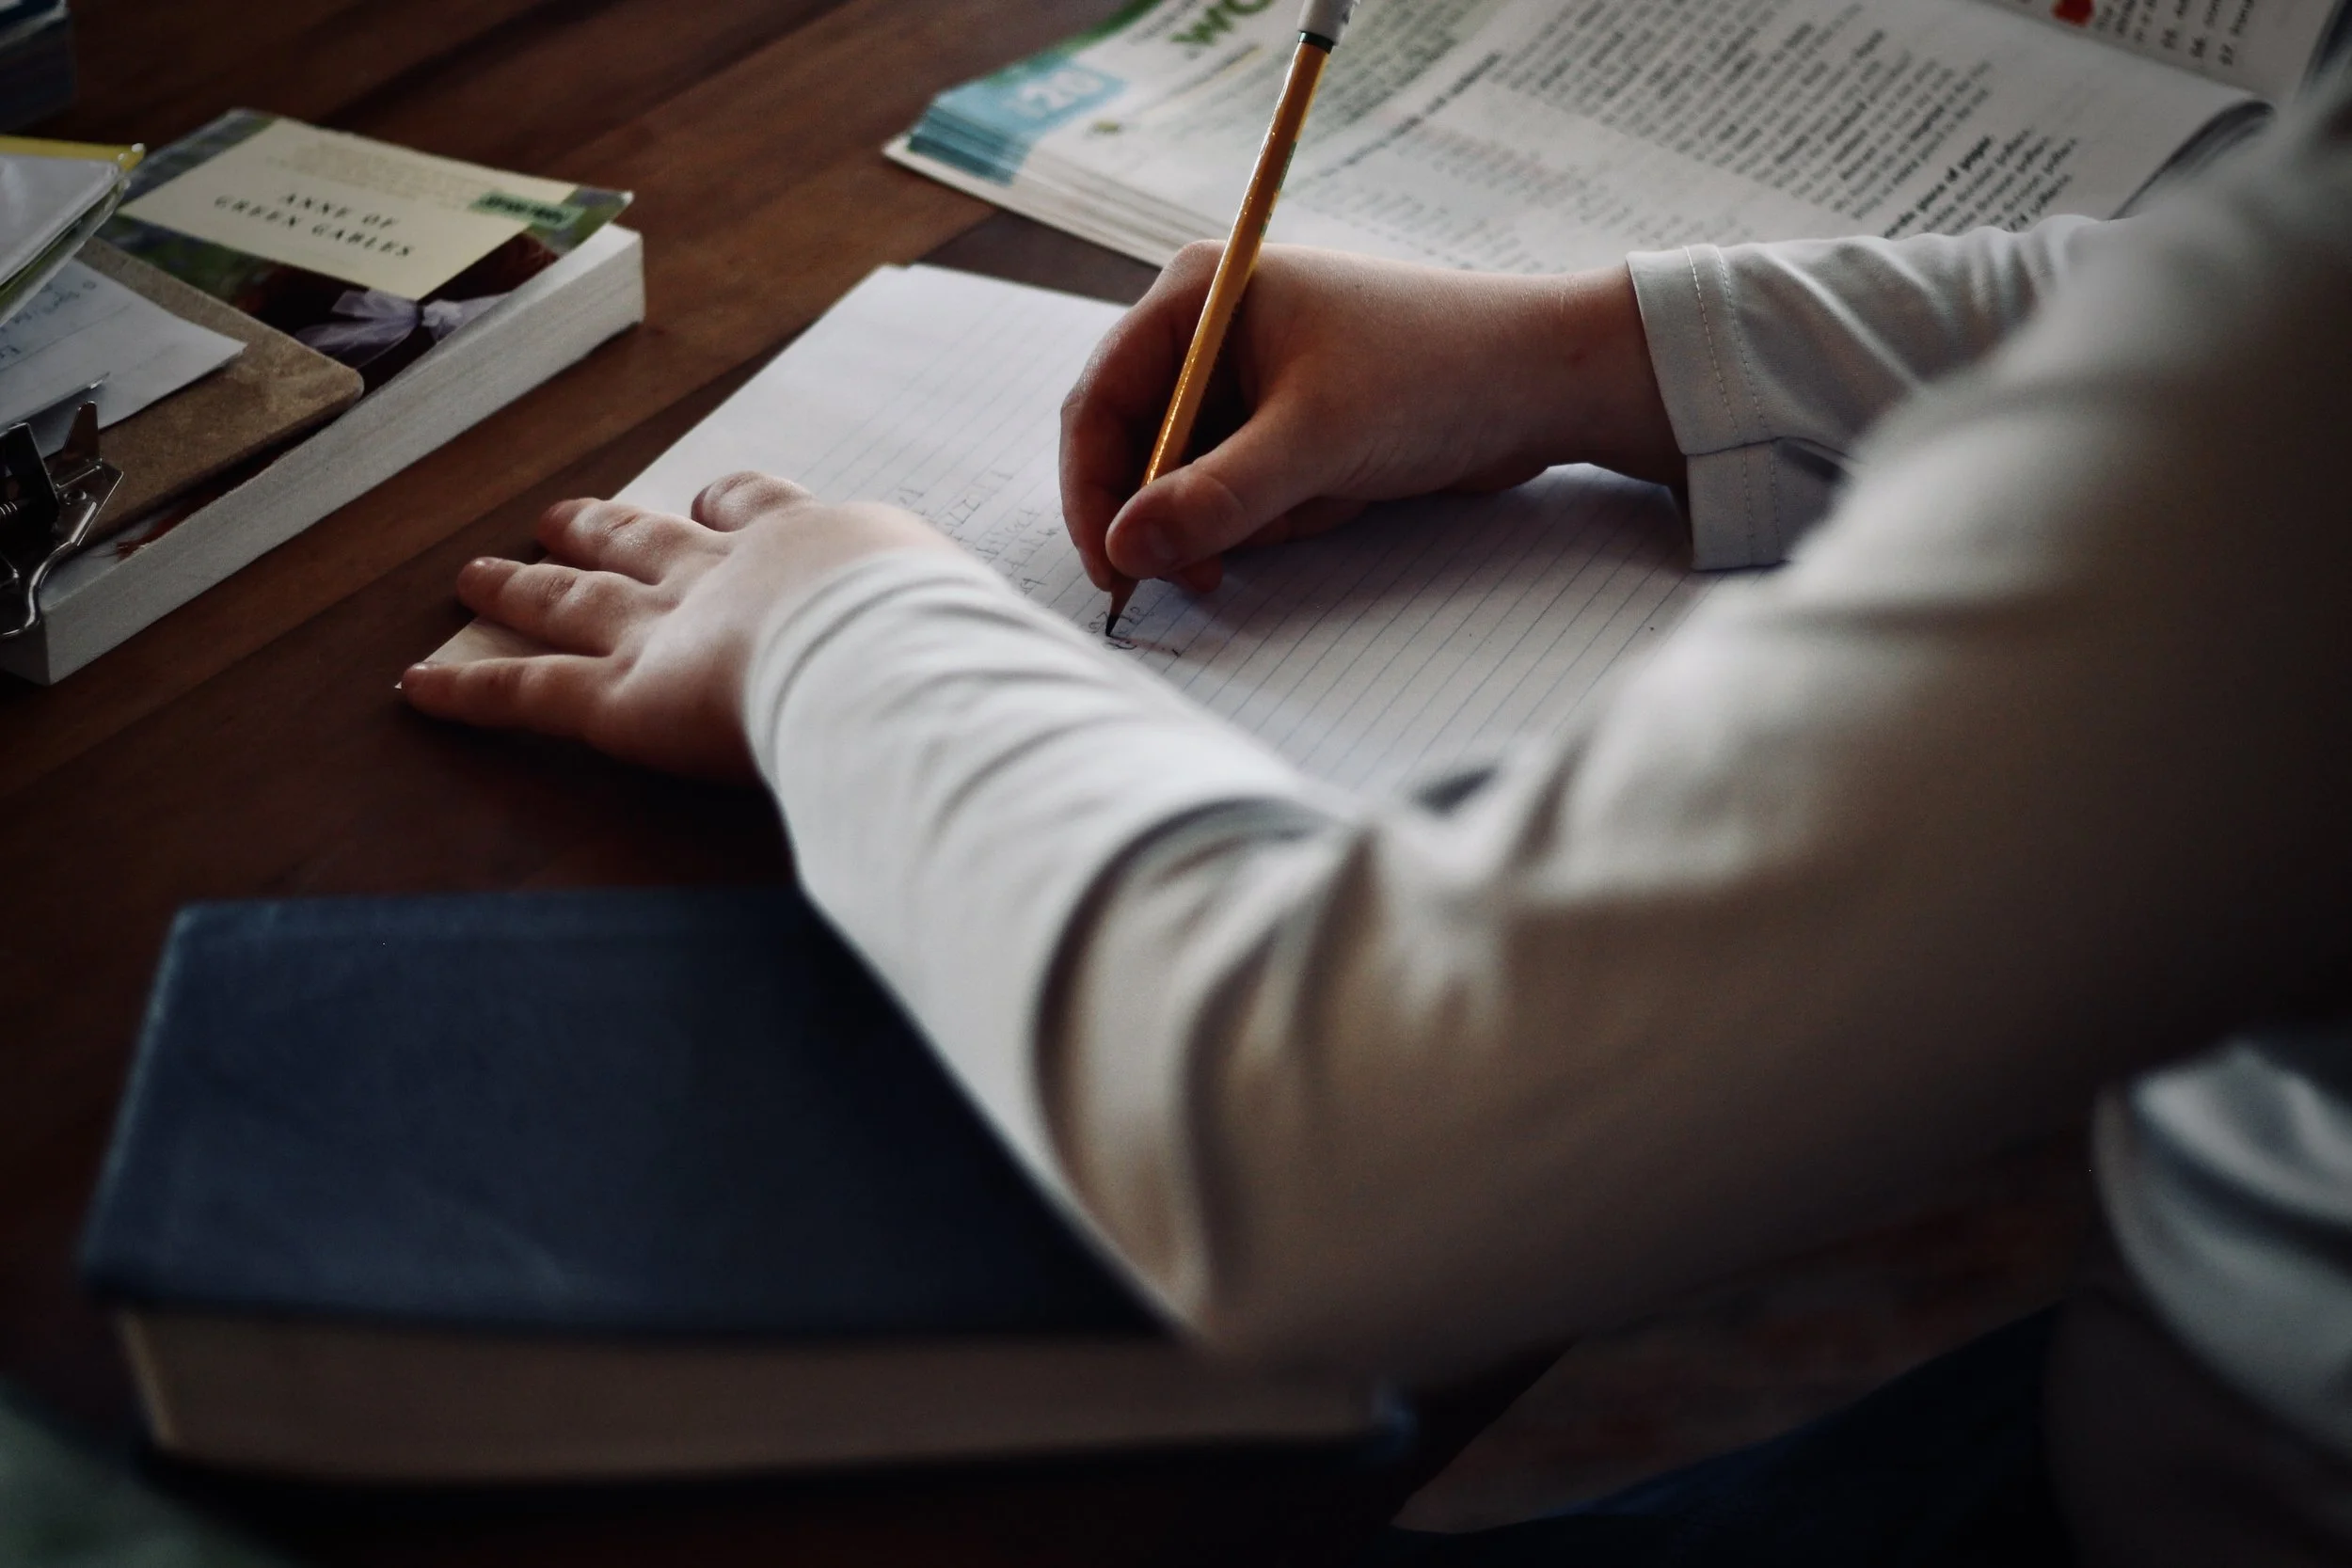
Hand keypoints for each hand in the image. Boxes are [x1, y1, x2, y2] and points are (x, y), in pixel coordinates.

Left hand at [399, 472, 955, 779]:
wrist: (897, 653)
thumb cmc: (962, 649)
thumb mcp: (988, 633)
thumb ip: (995, 657)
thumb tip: (1070, 701)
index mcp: (822, 548)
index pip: (759, 509)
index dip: (728, 506)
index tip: (710, 501)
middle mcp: (732, 572)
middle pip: (649, 539)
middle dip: (606, 527)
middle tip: (566, 514)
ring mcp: (670, 628)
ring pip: (576, 599)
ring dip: (524, 584)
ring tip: (479, 569)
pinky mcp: (623, 697)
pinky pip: (530, 691)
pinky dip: (471, 688)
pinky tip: (416, 688)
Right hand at [1061, 244, 1683, 592]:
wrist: (1543, 386)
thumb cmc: (1434, 376)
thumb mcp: (1315, 441)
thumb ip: (1214, 499)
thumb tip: (1124, 550)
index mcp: (1202, 294)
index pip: (1103, 399)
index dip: (1095, 489)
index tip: (1112, 567)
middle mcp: (1213, 330)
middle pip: (1140, 448)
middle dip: (1178, 514)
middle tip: (1204, 573)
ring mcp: (1250, 380)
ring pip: (1194, 483)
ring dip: (1247, 518)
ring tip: (1322, 499)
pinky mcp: (1287, 424)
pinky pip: (1245, 494)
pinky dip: (1283, 516)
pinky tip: (1344, 495)